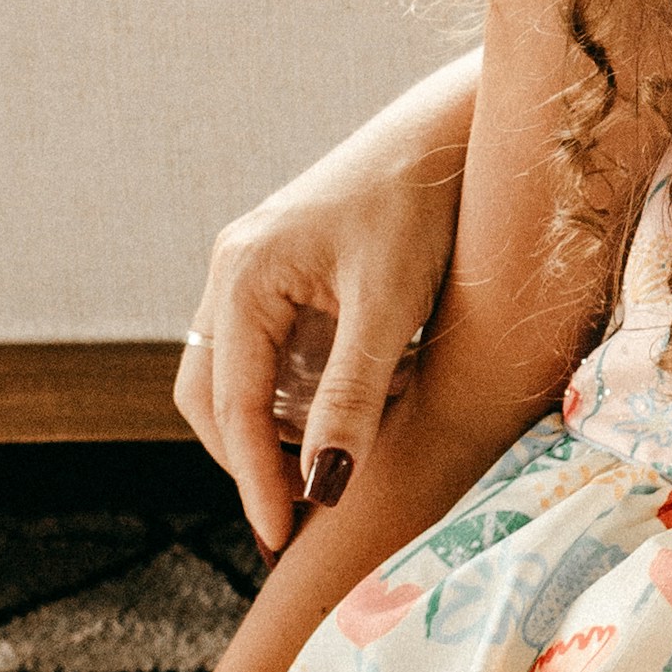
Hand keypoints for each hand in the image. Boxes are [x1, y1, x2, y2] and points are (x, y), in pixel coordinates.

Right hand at [176, 56, 475, 557]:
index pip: (231, 406)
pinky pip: (275, 348)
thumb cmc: (424, 206)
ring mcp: (257, 266)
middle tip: (304, 513)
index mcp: (244, 276)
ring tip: (345, 454)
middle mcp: (234, 269)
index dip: (255, 480)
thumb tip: (323, 489)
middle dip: (253, 458)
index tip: (283, 541)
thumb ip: (352, 398)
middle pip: (215, 395)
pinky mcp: (290, 269)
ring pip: (242, 374)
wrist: (456, 129)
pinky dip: (304, 387)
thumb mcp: (392, 309)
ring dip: (282, 423)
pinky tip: (367, 397)